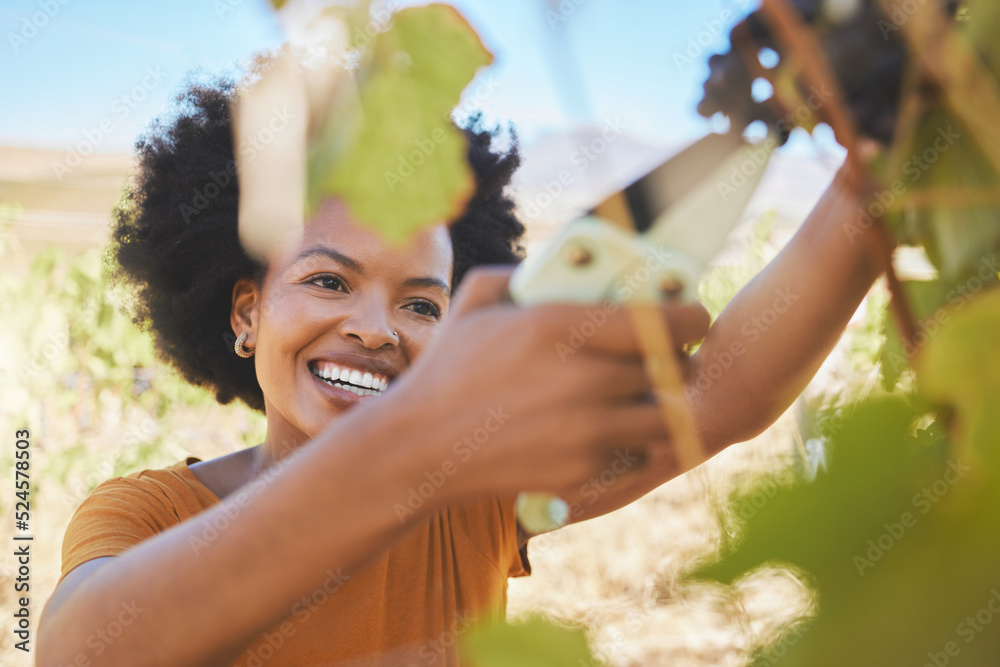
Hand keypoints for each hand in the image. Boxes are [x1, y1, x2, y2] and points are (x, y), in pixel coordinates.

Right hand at [381, 265, 709, 502]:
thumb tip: (561, 265)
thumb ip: (521, 273)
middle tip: (670, 358)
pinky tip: (609, 432)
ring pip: (661, 416)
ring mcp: (584, 430)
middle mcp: (581, 378)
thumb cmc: (446, 370)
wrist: (420, 449)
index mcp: (558, 326)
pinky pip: (631, 453)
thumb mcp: (474, 302)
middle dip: (677, 361)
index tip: (695, 315)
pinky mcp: (581, 470)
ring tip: (647, 398)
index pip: (659, 319)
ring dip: (660, 405)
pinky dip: (629, 443)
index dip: (690, 316)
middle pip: (669, 368)